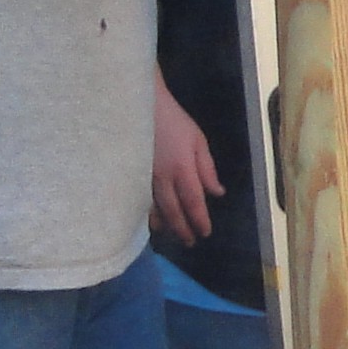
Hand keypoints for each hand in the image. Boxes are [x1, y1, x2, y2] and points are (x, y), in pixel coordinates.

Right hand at [151, 83, 222, 246]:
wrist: (139, 106)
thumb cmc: (173, 121)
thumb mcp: (198, 140)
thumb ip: (207, 169)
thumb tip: (216, 193)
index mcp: (182, 169)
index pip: (193, 202)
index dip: (199, 220)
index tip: (205, 233)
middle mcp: (162, 178)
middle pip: (173, 211)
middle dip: (182, 229)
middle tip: (190, 242)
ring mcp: (143, 178)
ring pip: (154, 209)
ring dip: (164, 226)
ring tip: (170, 236)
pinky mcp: (130, 175)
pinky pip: (139, 201)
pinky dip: (146, 214)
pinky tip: (149, 221)